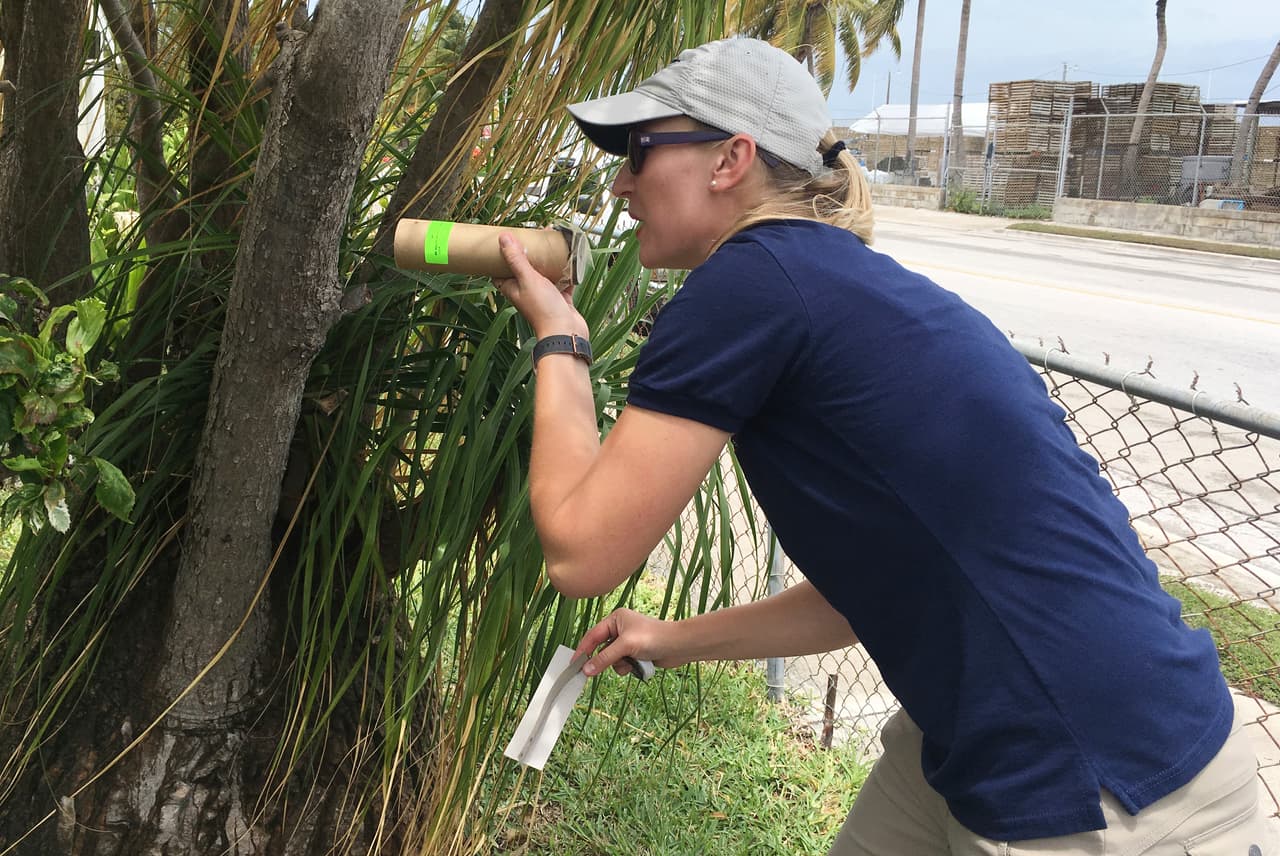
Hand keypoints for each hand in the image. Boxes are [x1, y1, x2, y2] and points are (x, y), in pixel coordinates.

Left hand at [495, 231, 588, 340]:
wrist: (565, 332)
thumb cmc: (543, 310)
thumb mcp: (527, 279)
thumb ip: (516, 259)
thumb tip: (502, 238)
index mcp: (513, 288)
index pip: (501, 271)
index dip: (501, 257)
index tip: (505, 241)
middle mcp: (527, 291)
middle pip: (525, 269)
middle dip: (529, 253)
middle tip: (533, 236)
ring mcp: (545, 295)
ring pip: (545, 273)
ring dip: (548, 260)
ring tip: (553, 242)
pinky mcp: (561, 298)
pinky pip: (562, 280)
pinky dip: (566, 271)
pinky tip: (570, 259)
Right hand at [573, 608, 687, 677]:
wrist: (679, 646)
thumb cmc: (654, 638)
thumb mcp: (625, 646)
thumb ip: (604, 658)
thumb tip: (586, 670)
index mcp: (615, 619)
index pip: (593, 635)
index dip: (583, 650)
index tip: (573, 664)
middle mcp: (620, 629)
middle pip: (601, 649)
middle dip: (603, 660)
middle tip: (590, 674)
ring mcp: (627, 643)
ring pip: (611, 660)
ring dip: (618, 665)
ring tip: (631, 662)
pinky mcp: (634, 654)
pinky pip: (621, 665)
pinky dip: (627, 668)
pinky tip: (637, 665)